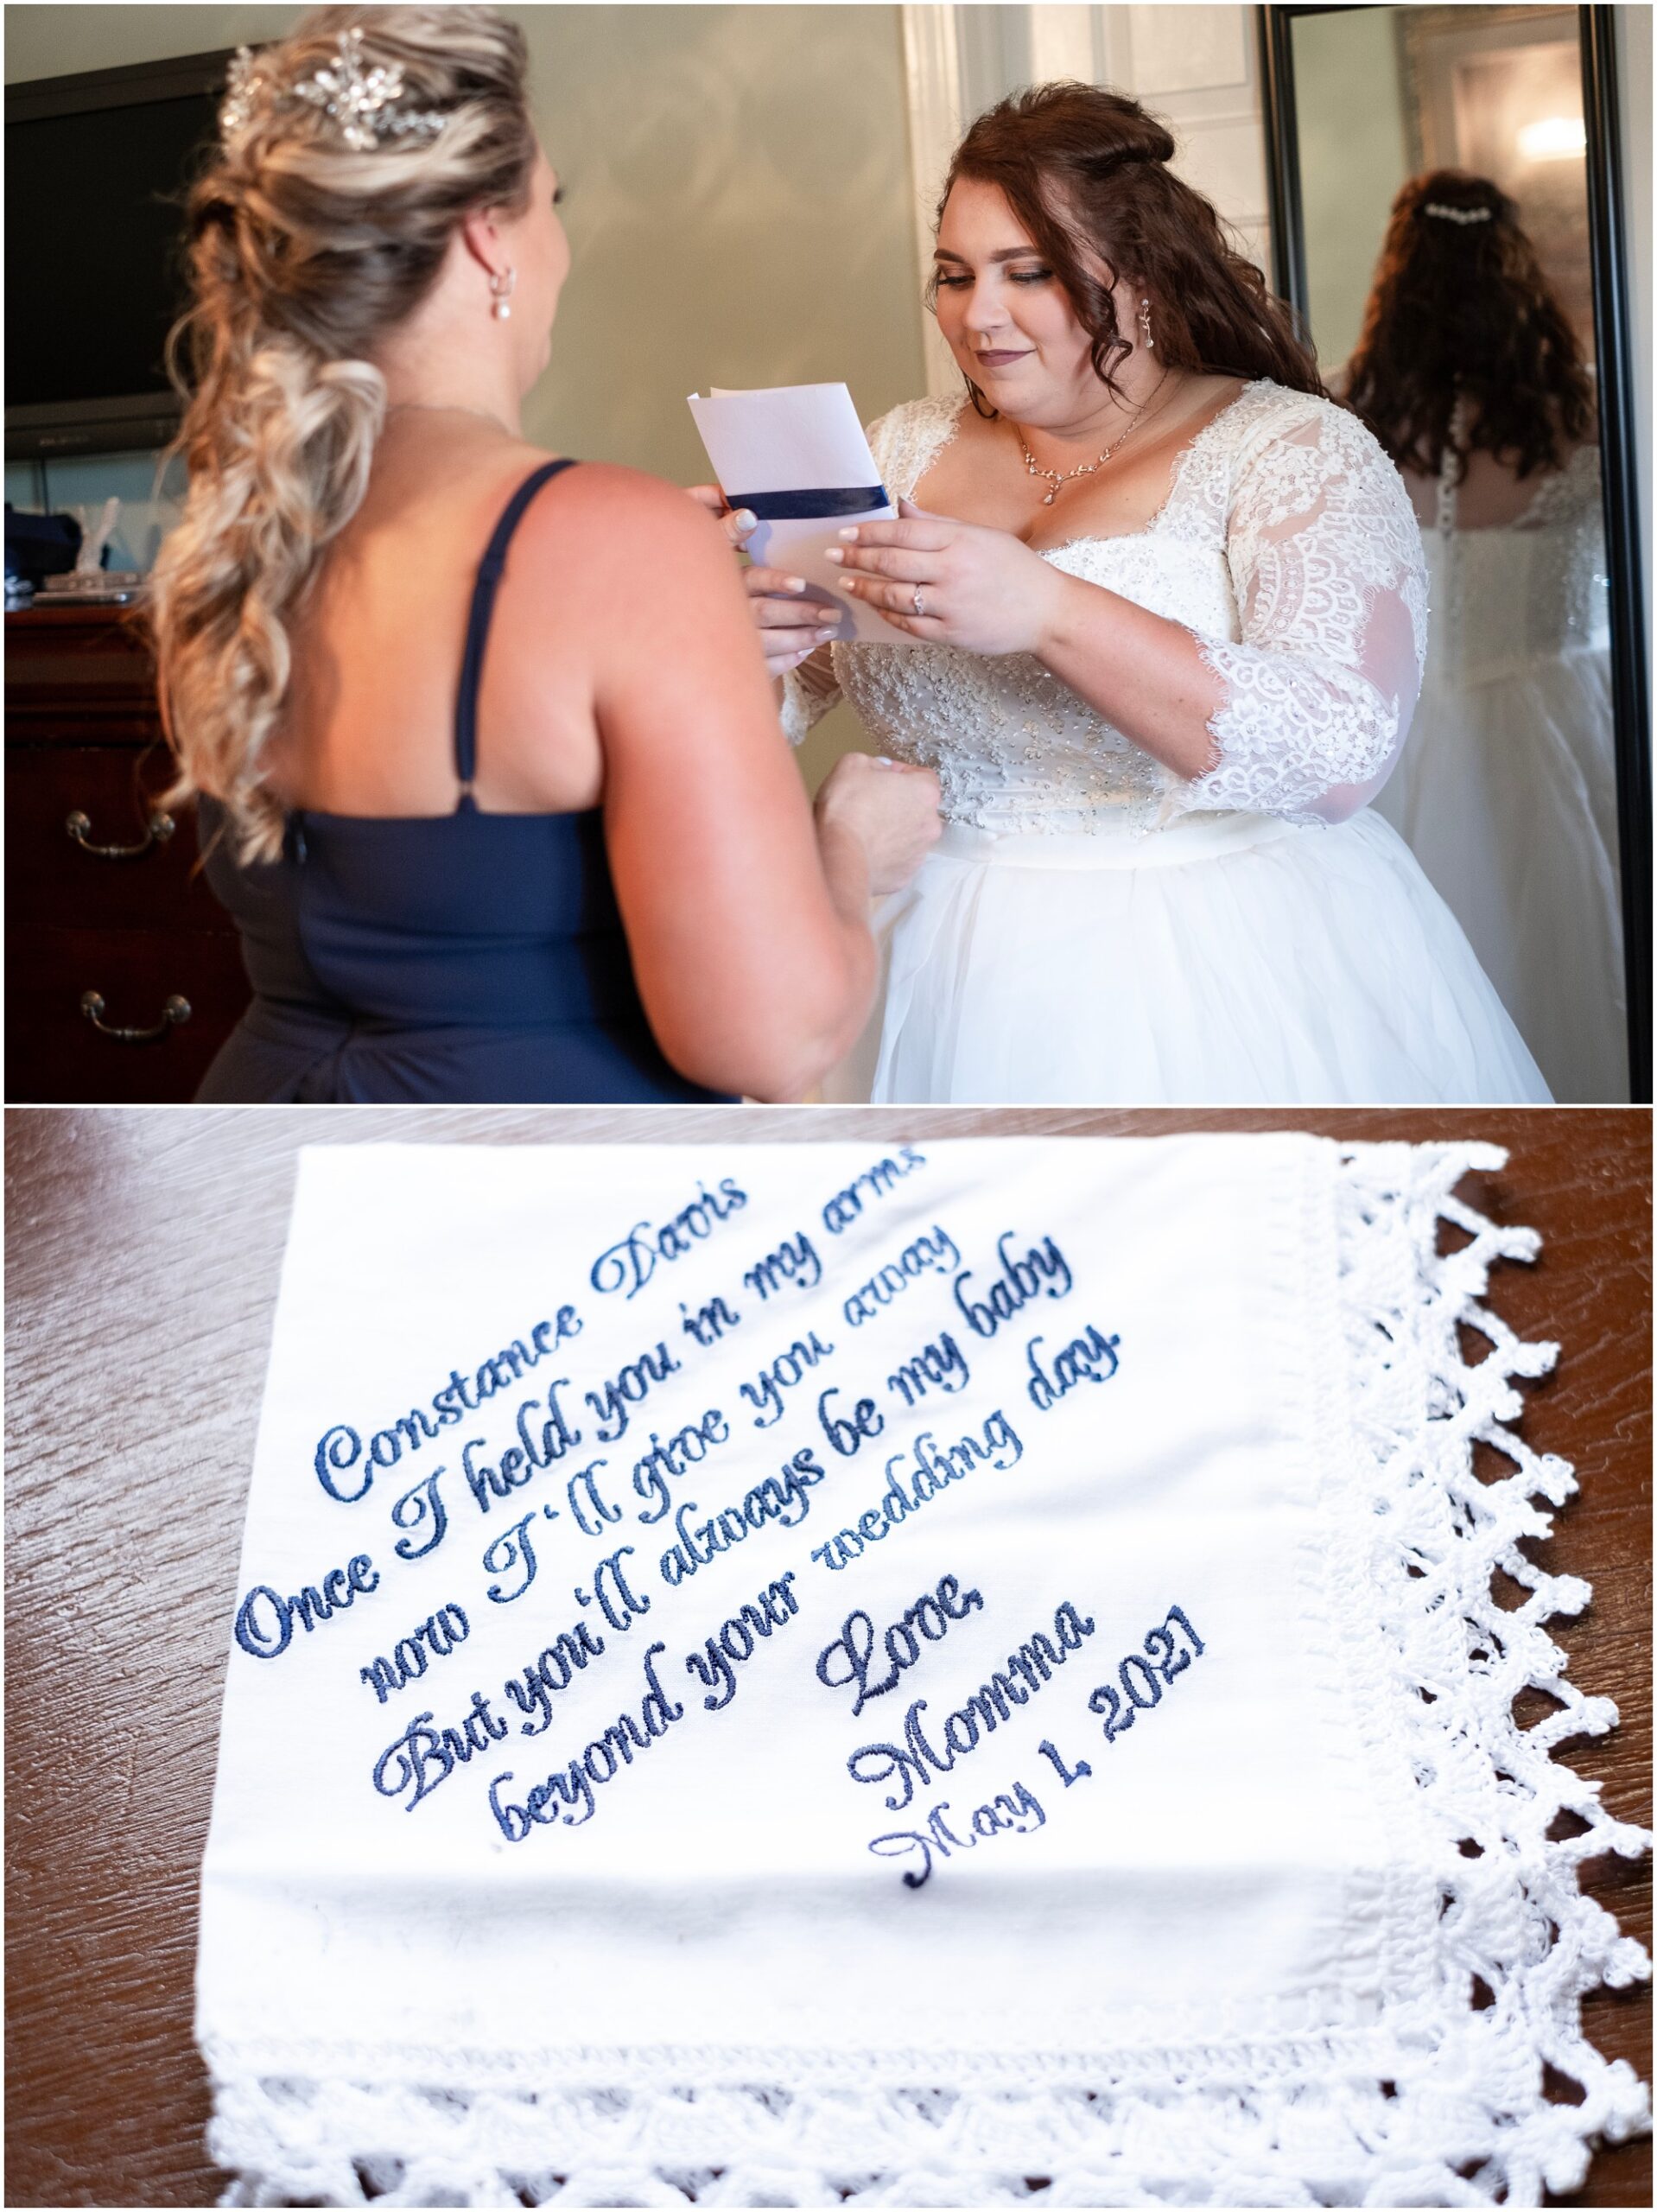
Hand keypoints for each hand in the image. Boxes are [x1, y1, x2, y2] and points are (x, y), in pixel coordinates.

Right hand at [687, 484, 840, 676]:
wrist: (683, 623)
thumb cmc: (705, 581)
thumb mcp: (714, 553)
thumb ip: (729, 534)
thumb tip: (749, 515)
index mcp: (725, 581)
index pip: (752, 580)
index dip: (775, 581)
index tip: (800, 583)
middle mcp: (726, 611)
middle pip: (765, 613)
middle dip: (801, 614)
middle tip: (831, 614)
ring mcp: (728, 641)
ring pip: (767, 644)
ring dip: (799, 639)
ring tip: (826, 633)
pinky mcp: (732, 664)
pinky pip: (762, 667)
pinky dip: (785, 661)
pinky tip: (804, 652)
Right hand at [814, 752, 941, 896]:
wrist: (839, 856)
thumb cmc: (847, 809)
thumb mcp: (853, 764)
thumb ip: (874, 763)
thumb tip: (879, 771)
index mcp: (924, 793)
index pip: (924, 776)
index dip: (902, 775)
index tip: (883, 779)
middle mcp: (930, 824)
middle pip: (918, 809)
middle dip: (899, 805)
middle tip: (871, 805)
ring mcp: (919, 853)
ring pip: (909, 836)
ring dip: (893, 832)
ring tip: (865, 831)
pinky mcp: (905, 876)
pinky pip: (898, 860)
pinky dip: (885, 855)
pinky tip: (866, 850)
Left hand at [824, 498, 1065, 655]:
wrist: (1046, 612)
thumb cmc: (1014, 569)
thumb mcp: (980, 535)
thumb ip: (936, 524)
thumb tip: (900, 506)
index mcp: (959, 541)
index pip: (903, 533)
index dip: (869, 533)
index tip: (845, 534)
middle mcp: (953, 572)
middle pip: (892, 563)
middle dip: (857, 559)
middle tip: (833, 556)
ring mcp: (951, 605)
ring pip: (895, 596)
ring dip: (866, 589)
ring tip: (848, 582)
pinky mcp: (952, 634)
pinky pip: (909, 625)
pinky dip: (888, 615)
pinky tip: (876, 607)